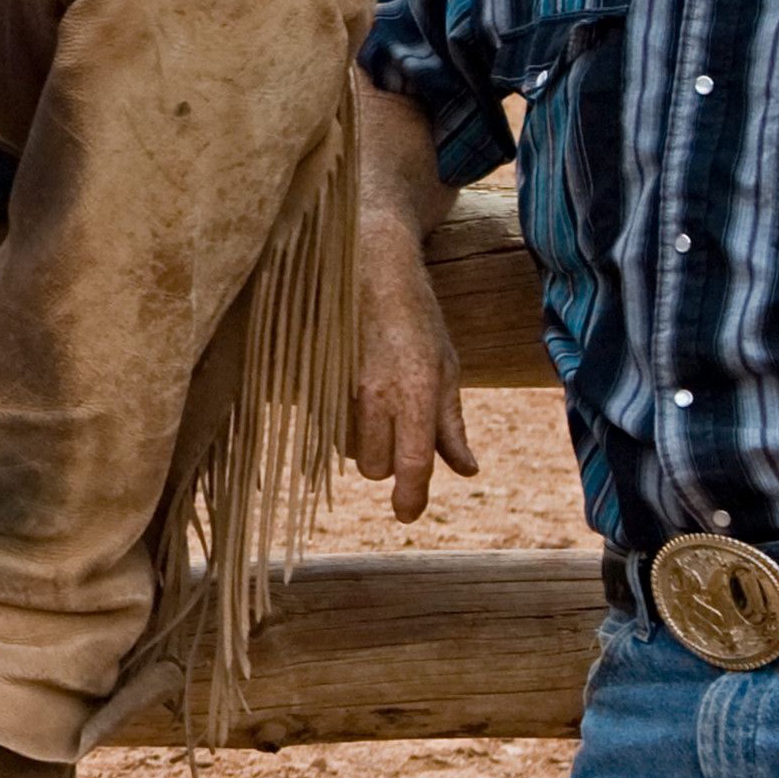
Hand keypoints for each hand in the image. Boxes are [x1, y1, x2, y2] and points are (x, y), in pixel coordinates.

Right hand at [345, 236, 479, 521]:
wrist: (366, 263)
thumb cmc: (415, 315)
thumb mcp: (447, 366)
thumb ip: (452, 423)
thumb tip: (466, 470)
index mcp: (416, 389)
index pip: (411, 463)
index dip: (410, 497)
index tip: (407, 514)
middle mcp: (375, 393)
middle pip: (374, 465)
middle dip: (385, 461)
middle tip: (395, 433)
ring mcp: (339, 386)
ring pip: (346, 446)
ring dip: (360, 438)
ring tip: (372, 399)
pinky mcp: (312, 380)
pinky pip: (323, 423)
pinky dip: (337, 419)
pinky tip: (348, 389)